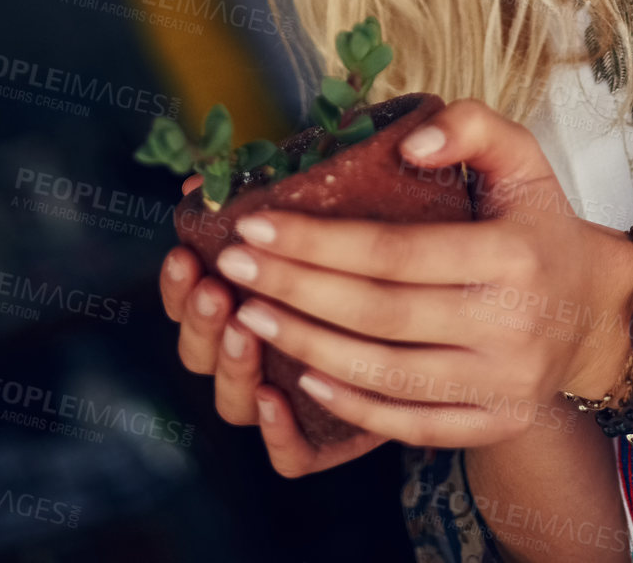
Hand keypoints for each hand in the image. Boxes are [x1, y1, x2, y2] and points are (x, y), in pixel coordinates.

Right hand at [158, 174, 387, 474]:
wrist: (455, 296)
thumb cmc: (388, 228)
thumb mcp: (336, 192)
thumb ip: (267, 182)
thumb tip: (197, 176)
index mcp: (247, 294)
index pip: (189, 298)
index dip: (177, 284)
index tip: (185, 251)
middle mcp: (258, 349)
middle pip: (200, 353)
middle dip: (199, 321)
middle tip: (216, 289)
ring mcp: (290, 394)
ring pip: (234, 403)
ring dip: (230, 366)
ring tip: (243, 328)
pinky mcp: (330, 435)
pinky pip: (290, 456)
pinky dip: (276, 433)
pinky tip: (275, 396)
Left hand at [214, 98, 632, 448]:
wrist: (596, 308)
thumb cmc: (540, 222)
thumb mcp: (521, 155)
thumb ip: (471, 126)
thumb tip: (408, 143)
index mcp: (512, 255)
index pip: (394, 252)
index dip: (317, 242)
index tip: (255, 225)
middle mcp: (510, 327)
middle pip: (378, 314)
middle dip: (294, 289)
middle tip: (232, 266)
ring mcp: (502, 385)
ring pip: (385, 375)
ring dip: (307, 345)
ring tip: (248, 314)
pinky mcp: (494, 423)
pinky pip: (410, 424)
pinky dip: (352, 406)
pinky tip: (303, 374)